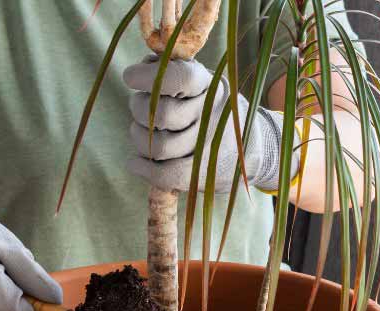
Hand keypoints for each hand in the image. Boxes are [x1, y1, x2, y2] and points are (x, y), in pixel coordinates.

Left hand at [125, 56, 284, 192]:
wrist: (249, 147)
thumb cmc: (209, 107)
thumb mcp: (200, 82)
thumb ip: (173, 70)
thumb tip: (144, 66)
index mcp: (210, 85)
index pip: (180, 77)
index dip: (149, 77)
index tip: (130, 76)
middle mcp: (212, 114)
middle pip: (162, 114)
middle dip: (139, 109)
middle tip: (139, 107)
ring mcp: (208, 145)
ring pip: (159, 146)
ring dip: (138, 138)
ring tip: (141, 131)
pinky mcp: (201, 173)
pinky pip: (164, 175)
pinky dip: (141, 168)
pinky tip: (135, 161)